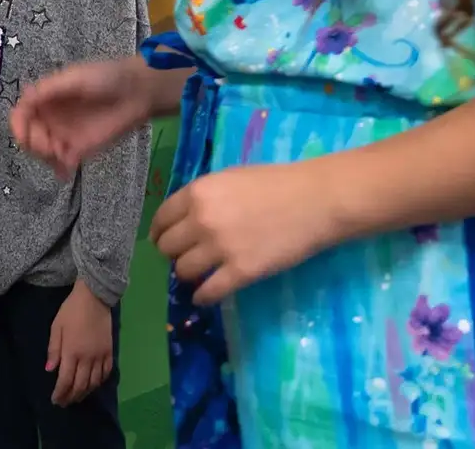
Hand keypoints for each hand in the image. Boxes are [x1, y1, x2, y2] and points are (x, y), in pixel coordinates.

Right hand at [11, 56, 154, 178]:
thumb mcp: (74, 78)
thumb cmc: (105, 77)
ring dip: (45, 157)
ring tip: (64, 155)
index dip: (18, 126)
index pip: (21, 114)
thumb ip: (49, 89)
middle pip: (28, 136)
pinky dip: (59, 170)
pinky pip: (62, 164)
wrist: (137, 92)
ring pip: (42, 152)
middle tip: (50, 146)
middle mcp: (51, 117)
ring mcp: (65, 135)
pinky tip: (66, 172)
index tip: (24, 135)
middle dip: (33, 144)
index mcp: (46, 98)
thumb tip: (23, 100)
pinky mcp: (80, 150)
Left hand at [47, 282, 113, 405]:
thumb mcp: (56, 327)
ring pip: (94, 383)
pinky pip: (106, 373)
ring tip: (77, 397)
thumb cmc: (71, 310)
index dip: (60, 393)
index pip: (65, 380)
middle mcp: (87, 358)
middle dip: (71, 397)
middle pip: (80, 385)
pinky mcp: (110, 352)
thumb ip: (53, 350)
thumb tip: (49, 370)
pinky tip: (93, 385)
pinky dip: (99, 383)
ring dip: (85, 393)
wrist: (94, 298)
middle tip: (64, 402)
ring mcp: (100, 356)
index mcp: (72, 352)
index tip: (55, 400)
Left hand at [151, 162, 342, 305]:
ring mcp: (221, 248)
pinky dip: (203, 297)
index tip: (162, 240)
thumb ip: (204, 197)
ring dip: (187, 275)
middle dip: (172, 253)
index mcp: (198, 193)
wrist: (315, 200)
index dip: (159, 232)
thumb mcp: (230, 177)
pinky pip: (209, 292)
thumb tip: (185, 217)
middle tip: (184, 256)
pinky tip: (204, 296)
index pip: (162, 219)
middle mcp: (202, 220)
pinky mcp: (241, 272)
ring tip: (197, 275)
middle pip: (168, 247)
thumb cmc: (276, 183)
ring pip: (183, 271)